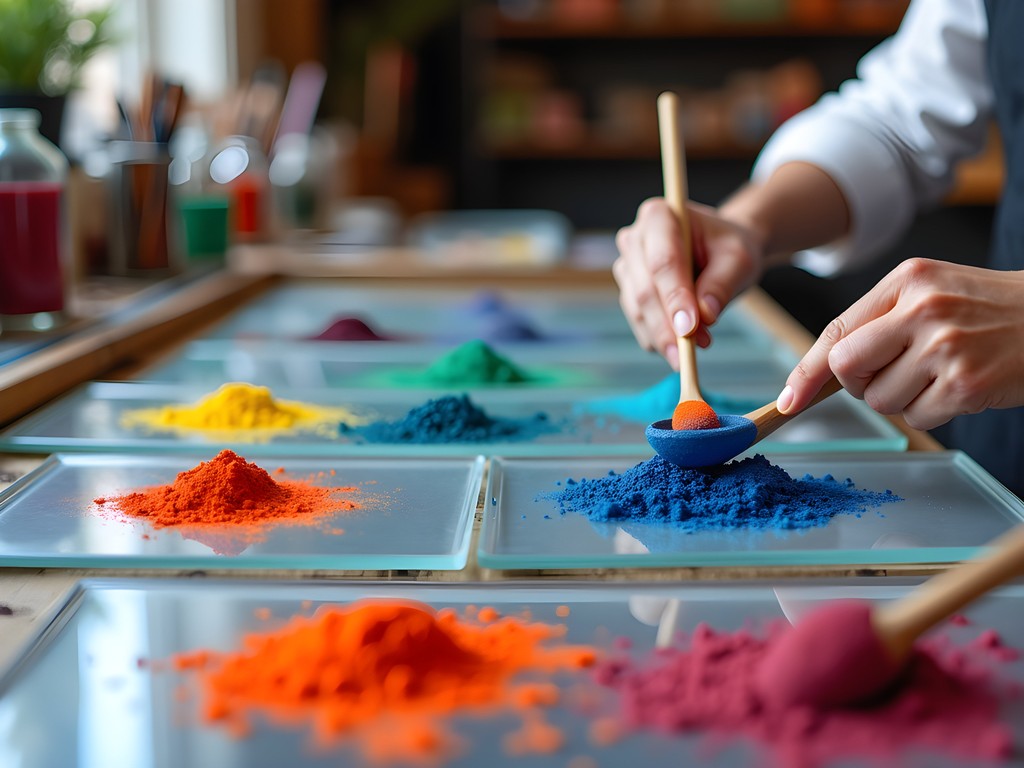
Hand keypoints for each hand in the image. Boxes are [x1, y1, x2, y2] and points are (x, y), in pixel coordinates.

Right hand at [613, 198, 763, 368]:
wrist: (721, 251)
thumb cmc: (729, 248)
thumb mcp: (739, 259)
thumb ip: (722, 284)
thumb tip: (704, 316)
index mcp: (659, 216)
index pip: (662, 262)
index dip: (674, 297)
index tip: (689, 328)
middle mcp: (634, 239)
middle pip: (645, 289)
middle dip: (667, 325)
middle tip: (690, 352)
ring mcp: (628, 267)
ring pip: (638, 310)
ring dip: (664, 336)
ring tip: (696, 348)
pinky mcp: (629, 292)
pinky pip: (639, 322)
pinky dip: (659, 339)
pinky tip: (681, 347)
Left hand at [778, 258, 1023, 430]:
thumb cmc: (986, 310)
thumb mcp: (930, 293)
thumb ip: (878, 321)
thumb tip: (821, 370)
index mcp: (907, 281)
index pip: (836, 331)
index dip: (805, 370)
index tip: (789, 398)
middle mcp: (923, 309)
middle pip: (846, 369)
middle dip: (857, 384)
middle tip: (888, 375)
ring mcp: (945, 347)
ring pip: (880, 399)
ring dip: (900, 399)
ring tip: (936, 374)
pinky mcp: (966, 384)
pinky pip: (917, 417)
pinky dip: (930, 411)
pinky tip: (957, 387)